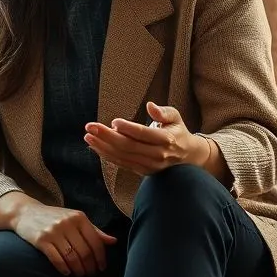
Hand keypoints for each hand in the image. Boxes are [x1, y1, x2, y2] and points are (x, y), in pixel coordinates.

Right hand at [11, 200, 116, 276]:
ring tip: (79, 275)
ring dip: (78, 270)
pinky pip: (57, 259)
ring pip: (72, 257)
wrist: (25, 212)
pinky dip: (64, 269)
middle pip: (85, 252)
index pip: (95, 242)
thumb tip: (113, 241)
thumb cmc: (54, 217)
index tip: (101, 268)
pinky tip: (66, 272)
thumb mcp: (74, 219)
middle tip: (90, 274)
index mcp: (79, 217)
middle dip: (89, 267)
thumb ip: (94, 230)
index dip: (101, 258)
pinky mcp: (41, 240)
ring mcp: (53, 231)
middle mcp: (67, 223)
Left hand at [83, 101, 208, 176]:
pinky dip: (106, 155)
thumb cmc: (177, 131)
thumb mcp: (175, 117)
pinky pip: (121, 163)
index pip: (143, 134)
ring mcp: (150, 165)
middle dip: (107, 136)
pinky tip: (95, 146)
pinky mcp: (142, 171)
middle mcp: (158, 154)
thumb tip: (150, 106)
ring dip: (103, 147)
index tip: (114, 121)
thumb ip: (163, 111)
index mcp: (167, 139)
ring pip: (123, 156)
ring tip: (88, 136)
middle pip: (128, 146)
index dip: (128, 128)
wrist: (187, 156)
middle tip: (89, 126)